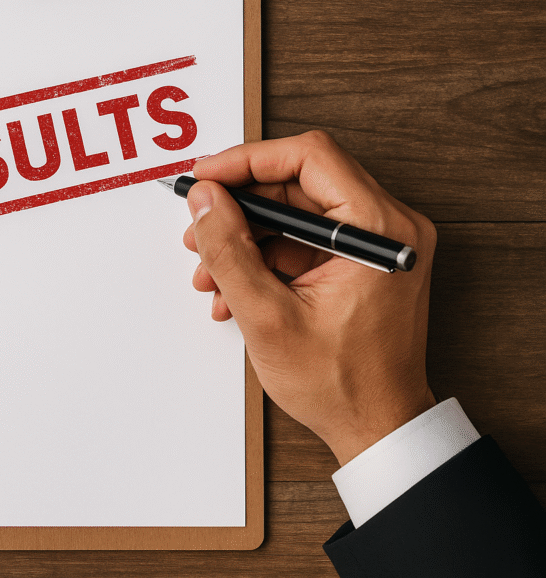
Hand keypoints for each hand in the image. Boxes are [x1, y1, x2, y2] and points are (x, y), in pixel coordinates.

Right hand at [184, 130, 437, 465]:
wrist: (376, 429)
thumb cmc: (342, 384)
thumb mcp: (268, 315)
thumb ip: (230, 249)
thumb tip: (203, 199)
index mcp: (380, 229)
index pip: (309, 156)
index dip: (247, 160)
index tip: (205, 177)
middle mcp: (388, 227)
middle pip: (297, 183)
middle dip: (239, 206)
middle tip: (198, 227)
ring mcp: (376, 245)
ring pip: (295, 213)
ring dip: (245, 237)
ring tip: (209, 272)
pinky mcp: (361, 264)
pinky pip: (302, 241)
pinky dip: (263, 258)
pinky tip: (232, 290)